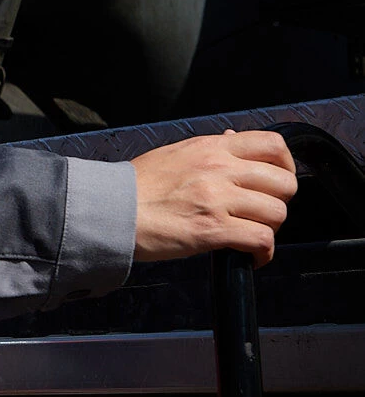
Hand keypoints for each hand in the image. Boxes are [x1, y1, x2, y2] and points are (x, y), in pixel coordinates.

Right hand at [131, 129, 296, 267]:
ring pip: (277, 213)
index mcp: (211, 147)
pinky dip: (262, 253)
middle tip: (260, 213)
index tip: (277, 180)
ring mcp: (217, 199)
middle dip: (279, 202)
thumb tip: (233, 140)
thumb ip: (209, 149)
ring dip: (269, 229)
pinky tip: (249, 256)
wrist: (111, 209)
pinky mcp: (213, 230)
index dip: (285, 165)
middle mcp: (219, 168)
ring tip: (250, 235)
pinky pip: (262, 240)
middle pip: (284, 183)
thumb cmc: (138, 185)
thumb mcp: (175, 153)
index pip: (273, 145)